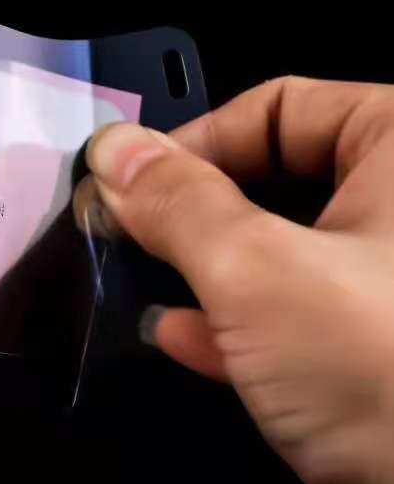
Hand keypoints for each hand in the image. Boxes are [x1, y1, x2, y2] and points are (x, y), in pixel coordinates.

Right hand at [74, 77, 393, 483]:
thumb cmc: (382, 375)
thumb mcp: (254, 271)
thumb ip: (176, 204)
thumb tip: (116, 152)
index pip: (284, 108)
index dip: (195, 143)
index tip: (127, 188)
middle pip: (283, 177)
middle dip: (196, 210)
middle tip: (126, 236)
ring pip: (286, 252)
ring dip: (208, 270)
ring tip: (139, 286)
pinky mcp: (384, 362)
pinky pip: (302, 317)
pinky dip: (240, 323)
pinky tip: (182, 341)